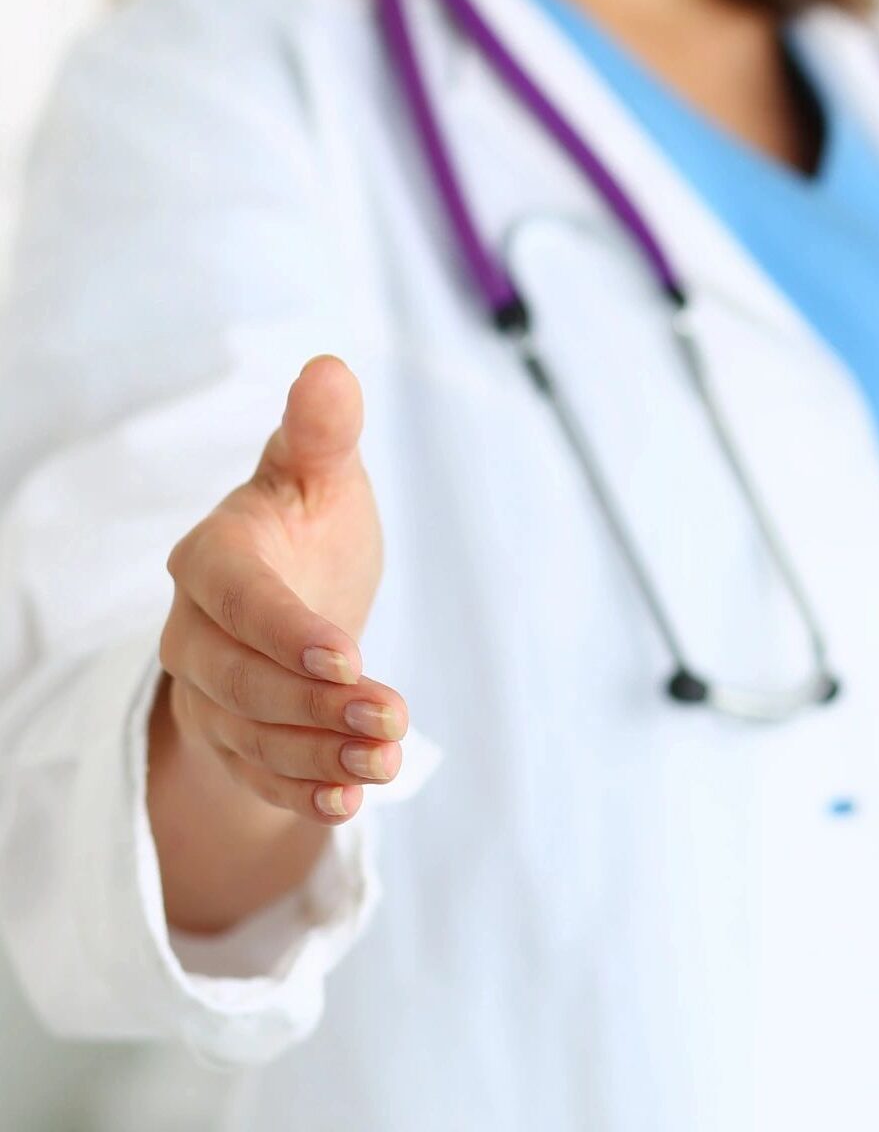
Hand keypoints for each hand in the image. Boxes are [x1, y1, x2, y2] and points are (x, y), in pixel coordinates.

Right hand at [158, 355, 400, 826]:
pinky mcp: (232, 738)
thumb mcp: (322, 472)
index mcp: (215, 556)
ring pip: (252, 735)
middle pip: (241, 680)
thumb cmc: (307, 520)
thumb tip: (331, 368)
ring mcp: (209, 691)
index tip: (349, 656)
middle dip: (314, 703)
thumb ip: (323, 431)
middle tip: (389, 716)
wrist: (290, 587)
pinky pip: (257, 774)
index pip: (239, 599)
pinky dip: (300, 791)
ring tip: (386, 761)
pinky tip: (350, 802)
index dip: (286, 630)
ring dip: (319, 754)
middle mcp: (195, 630)